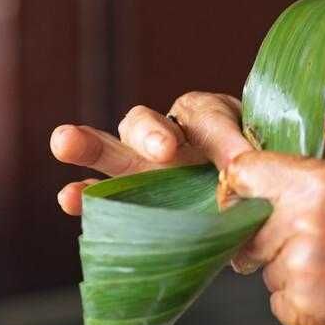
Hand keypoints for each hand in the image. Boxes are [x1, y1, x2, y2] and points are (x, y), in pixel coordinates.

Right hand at [50, 92, 251, 214]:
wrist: (248, 207)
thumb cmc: (253, 174)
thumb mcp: (261, 157)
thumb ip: (249, 157)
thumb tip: (239, 168)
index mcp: (204, 117)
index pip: (208, 119)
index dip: (222, 138)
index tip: (237, 161)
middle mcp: (166, 137)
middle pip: (146, 123)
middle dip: (149, 134)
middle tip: (162, 150)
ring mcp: (142, 170)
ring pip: (114, 151)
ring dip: (89, 145)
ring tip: (63, 141)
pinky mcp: (129, 202)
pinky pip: (102, 197)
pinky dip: (83, 195)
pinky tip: (68, 197)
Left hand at [224, 152, 324, 324]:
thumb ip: (311, 169)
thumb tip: (263, 162)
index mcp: (314, 184)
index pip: (241, 174)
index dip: (241, 186)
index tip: (247, 195)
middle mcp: (300, 226)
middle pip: (246, 229)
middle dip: (269, 234)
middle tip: (314, 238)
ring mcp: (300, 273)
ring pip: (263, 269)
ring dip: (286, 269)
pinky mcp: (303, 312)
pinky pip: (278, 302)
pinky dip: (298, 300)